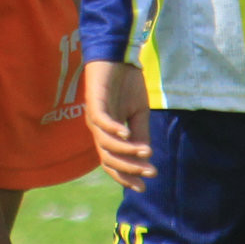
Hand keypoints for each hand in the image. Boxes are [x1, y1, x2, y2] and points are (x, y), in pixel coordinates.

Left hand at [84, 59, 152, 187]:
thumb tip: (145, 157)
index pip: (112, 162)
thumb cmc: (127, 84)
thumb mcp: (139, 113)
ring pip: (105, 144)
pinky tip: (127, 135)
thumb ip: (140, 134)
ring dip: (126, 152)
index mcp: (108, 134)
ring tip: (145, 154)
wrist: (120, 56)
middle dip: (129, 169)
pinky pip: (101, 121)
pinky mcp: (94, 101)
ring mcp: (95, 116)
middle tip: (150, 173)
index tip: (143, 188)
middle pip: (107, 158)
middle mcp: (98, 129)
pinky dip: (114, 131)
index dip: (125, 177)